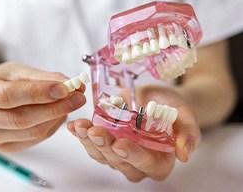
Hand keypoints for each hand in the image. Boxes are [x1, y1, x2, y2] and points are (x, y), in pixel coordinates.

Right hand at [0, 62, 85, 152]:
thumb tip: (71, 85)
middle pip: (21, 118)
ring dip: (57, 117)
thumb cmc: (1, 82)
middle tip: (79, 97)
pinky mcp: (2, 147)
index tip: (65, 88)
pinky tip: (58, 114)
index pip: (7, 96)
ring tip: (70, 103)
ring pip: (31, 132)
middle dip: (55, 108)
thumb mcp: (18, 72)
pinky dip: (51, 127)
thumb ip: (44, 78)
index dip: (38, 93)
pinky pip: (34, 140)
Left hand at [67, 85, 200, 181]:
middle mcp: (137, 163)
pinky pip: (92, 143)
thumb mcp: (185, 115)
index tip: (121, 144)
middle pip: (119, 161)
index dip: (133, 156)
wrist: (157, 99)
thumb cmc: (173, 108)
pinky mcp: (106, 144)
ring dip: (88, 141)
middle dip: (105, 146)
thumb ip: (188, 134)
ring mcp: (119, 154)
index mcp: (159, 161)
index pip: (147, 164)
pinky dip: (82, 134)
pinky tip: (75, 126)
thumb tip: (184, 155)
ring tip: (81, 126)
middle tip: (95, 131)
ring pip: (101, 155)